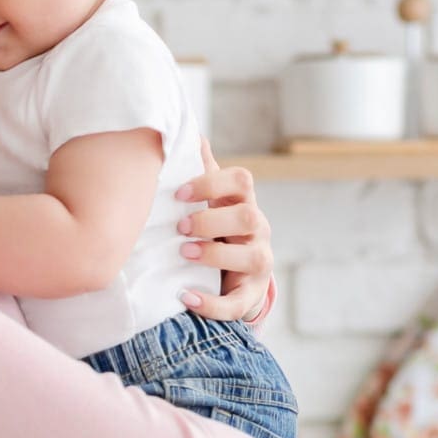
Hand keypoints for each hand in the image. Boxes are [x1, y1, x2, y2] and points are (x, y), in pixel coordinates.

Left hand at [173, 141, 273, 322]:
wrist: (233, 277)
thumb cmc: (216, 230)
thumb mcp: (211, 202)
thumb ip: (202, 172)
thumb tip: (191, 134)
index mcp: (243, 203)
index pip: (242, 181)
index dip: (212, 183)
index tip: (178, 194)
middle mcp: (257, 230)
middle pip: (249, 217)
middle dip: (213, 220)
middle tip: (180, 227)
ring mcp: (259, 263)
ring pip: (252, 257)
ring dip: (216, 255)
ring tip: (184, 255)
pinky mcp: (251, 294)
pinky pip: (238, 303)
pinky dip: (212, 303)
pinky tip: (186, 297)